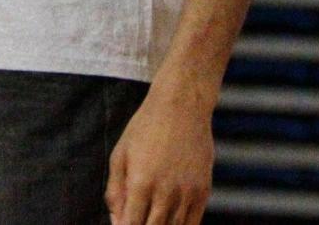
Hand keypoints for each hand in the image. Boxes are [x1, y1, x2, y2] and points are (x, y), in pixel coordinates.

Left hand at [104, 86, 213, 223]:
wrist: (181, 106)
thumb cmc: (145, 128)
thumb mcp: (121, 154)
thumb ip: (116, 190)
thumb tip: (116, 221)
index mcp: (140, 182)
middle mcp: (165, 192)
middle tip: (137, 220)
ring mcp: (187, 193)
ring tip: (152, 219)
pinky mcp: (203, 191)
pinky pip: (193, 223)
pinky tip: (170, 222)